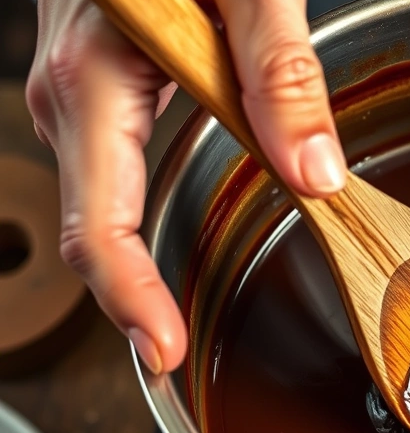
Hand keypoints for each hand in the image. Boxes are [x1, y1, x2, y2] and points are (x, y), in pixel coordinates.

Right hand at [26, 0, 345, 373]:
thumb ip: (282, 73)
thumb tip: (316, 176)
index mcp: (97, 79)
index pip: (101, 224)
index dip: (132, 300)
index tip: (163, 354)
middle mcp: (70, 97)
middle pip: (96, 230)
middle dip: (136, 301)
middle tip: (177, 359)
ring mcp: (76, 96)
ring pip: (102, 205)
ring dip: (138, 267)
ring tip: (176, 320)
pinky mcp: (96, 90)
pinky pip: (111, 173)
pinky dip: (139, 221)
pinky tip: (170, 247)